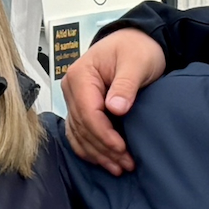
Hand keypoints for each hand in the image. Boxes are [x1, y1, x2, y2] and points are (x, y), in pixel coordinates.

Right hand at [60, 29, 165, 174]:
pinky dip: (90, 148)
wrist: (135, 41)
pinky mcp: (81, 107)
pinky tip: (104, 160)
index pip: (87, 113)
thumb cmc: (137, 48)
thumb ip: (126, 84)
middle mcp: (72, 88)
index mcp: (81, 76)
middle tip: (126, 164)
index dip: (103, 134)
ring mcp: (74, 98)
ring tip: (119, 167)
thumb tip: (115, 108)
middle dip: (103, 149)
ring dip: (98, 153)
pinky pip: (79, 133)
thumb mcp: (136, 62)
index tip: (122, 148)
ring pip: (79, 134)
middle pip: (82, 127)